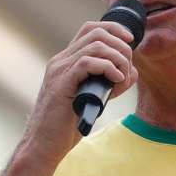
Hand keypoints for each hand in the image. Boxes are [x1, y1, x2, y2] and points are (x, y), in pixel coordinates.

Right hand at [26, 21, 138, 160]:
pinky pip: (87, 63)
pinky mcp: (61, 84)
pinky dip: (108, 67)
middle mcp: (60, 61)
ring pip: (95, 45)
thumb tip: (131, 72)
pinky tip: (115, 79)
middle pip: (96, 32)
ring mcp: (59, 71)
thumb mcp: (94, 100)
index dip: (113, 29)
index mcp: (66, 61)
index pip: (90, 29)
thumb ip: (111, 85)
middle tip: (128, 66)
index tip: (130, 41)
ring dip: (117, 57)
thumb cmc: (66, 127)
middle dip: (120, 45)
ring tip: (123, 76)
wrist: (43, 145)